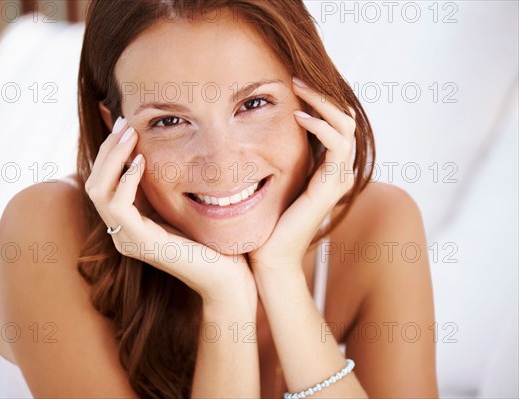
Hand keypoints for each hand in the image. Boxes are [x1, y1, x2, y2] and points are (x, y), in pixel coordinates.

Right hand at [85, 120, 256, 306]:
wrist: (228, 275)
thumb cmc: (211, 239)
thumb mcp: (179, 204)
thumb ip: (162, 184)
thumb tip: (155, 148)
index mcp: (128, 224)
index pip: (102, 183)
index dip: (110, 152)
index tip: (126, 124)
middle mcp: (121, 233)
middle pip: (94, 183)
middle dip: (108, 150)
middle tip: (126, 123)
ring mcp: (128, 240)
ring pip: (99, 192)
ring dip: (112, 158)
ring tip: (130, 135)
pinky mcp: (141, 243)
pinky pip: (119, 206)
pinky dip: (126, 179)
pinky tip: (141, 161)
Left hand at [249, 77, 356, 270]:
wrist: (269, 257)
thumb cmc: (267, 221)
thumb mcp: (273, 180)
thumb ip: (279, 157)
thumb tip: (264, 129)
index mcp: (326, 169)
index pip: (336, 124)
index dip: (320, 101)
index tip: (294, 84)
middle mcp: (337, 172)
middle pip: (346, 119)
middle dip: (323, 95)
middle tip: (297, 78)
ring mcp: (337, 179)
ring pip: (346, 127)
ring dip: (323, 103)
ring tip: (298, 87)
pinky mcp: (329, 187)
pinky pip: (337, 146)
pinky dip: (322, 126)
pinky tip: (299, 116)